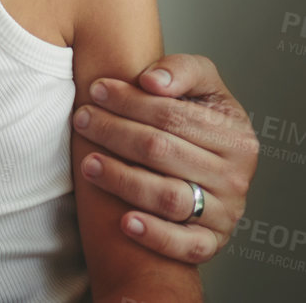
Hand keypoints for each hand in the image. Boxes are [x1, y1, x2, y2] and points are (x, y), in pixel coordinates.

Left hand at [73, 54, 256, 263]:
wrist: (210, 173)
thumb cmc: (197, 123)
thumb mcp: (202, 88)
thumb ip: (183, 71)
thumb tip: (152, 81)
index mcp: (235, 135)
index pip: (174, 116)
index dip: (130, 102)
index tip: (96, 90)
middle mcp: (234, 175)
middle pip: (163, 151)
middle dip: (115, 133)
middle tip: (81, 119)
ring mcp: (225, 212)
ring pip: (168, 196)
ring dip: (122, 179)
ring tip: (87, 163)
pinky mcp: (211, 242)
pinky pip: (186, 245)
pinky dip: (155, 235)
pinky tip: (125, 222)